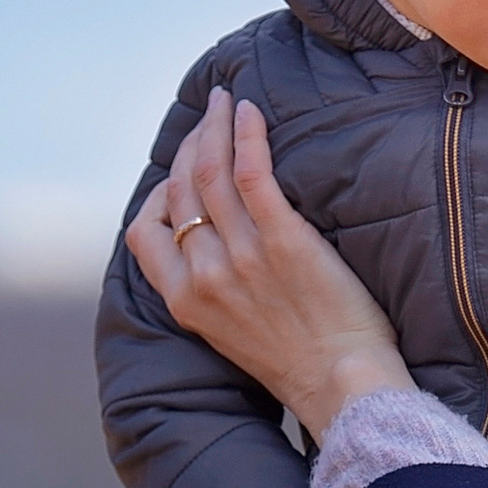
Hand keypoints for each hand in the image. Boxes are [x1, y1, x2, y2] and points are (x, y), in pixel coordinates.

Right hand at [129, 89, 411, 440]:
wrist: (342, 386)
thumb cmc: (299, 364)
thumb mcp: (230, 334)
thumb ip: (210, 291)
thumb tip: (210, 251)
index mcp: (185, 300)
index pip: (144, 231)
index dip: (159, 194)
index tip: (180, 174)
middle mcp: (204, 275)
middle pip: (179, 189)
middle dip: (188, 143)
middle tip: (207, 116)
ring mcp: (242, 255)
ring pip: (210, 171)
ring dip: (215, 126)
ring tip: (225, 101)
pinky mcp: (284, 241)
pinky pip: (253, 173)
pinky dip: (247, 135)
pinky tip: (250, 113)